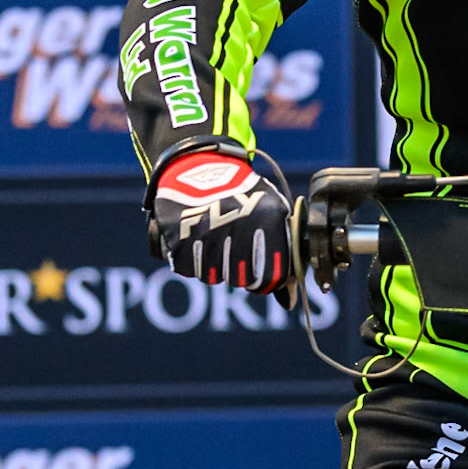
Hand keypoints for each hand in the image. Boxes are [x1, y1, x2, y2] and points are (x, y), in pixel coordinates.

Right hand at [151, 146, 293, 293]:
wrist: (199, 166)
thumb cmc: (243, 196)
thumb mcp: (272, 215)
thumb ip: (283, 258)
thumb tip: (289, 303)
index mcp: (268, 220)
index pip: (270, 277)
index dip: (264, 279)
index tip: (257, 269)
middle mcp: (237, 227)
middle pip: (241, 279)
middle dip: (239, 270)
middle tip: (232, 249)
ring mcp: (206, 234)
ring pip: (214, 277)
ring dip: (214, 264)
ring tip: (214, 238)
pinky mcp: (178, 238)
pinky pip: (189, 269)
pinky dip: (191, 259)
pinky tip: (197, 238)